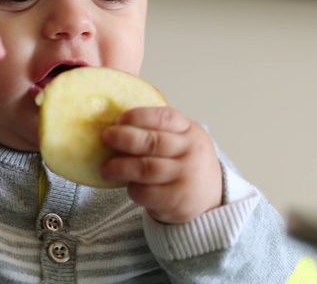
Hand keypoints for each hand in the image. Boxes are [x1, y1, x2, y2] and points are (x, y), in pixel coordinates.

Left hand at [100, 107, 222, 223]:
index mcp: (190, 131)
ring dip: (120, 167)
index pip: (164, 118)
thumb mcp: (180, 141)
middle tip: (106, 138)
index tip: (119, 119)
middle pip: (153, 142)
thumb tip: (113, 126)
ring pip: (146, 169)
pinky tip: (129, 186)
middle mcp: (192, 152)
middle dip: (124, 139)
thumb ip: (155, 132)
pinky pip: (146, 192)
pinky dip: (132, 189)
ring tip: (106, 169)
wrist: (210, 198)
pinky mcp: (178, 200)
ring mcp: (187, 177)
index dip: (138, 116)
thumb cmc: (184, 163)